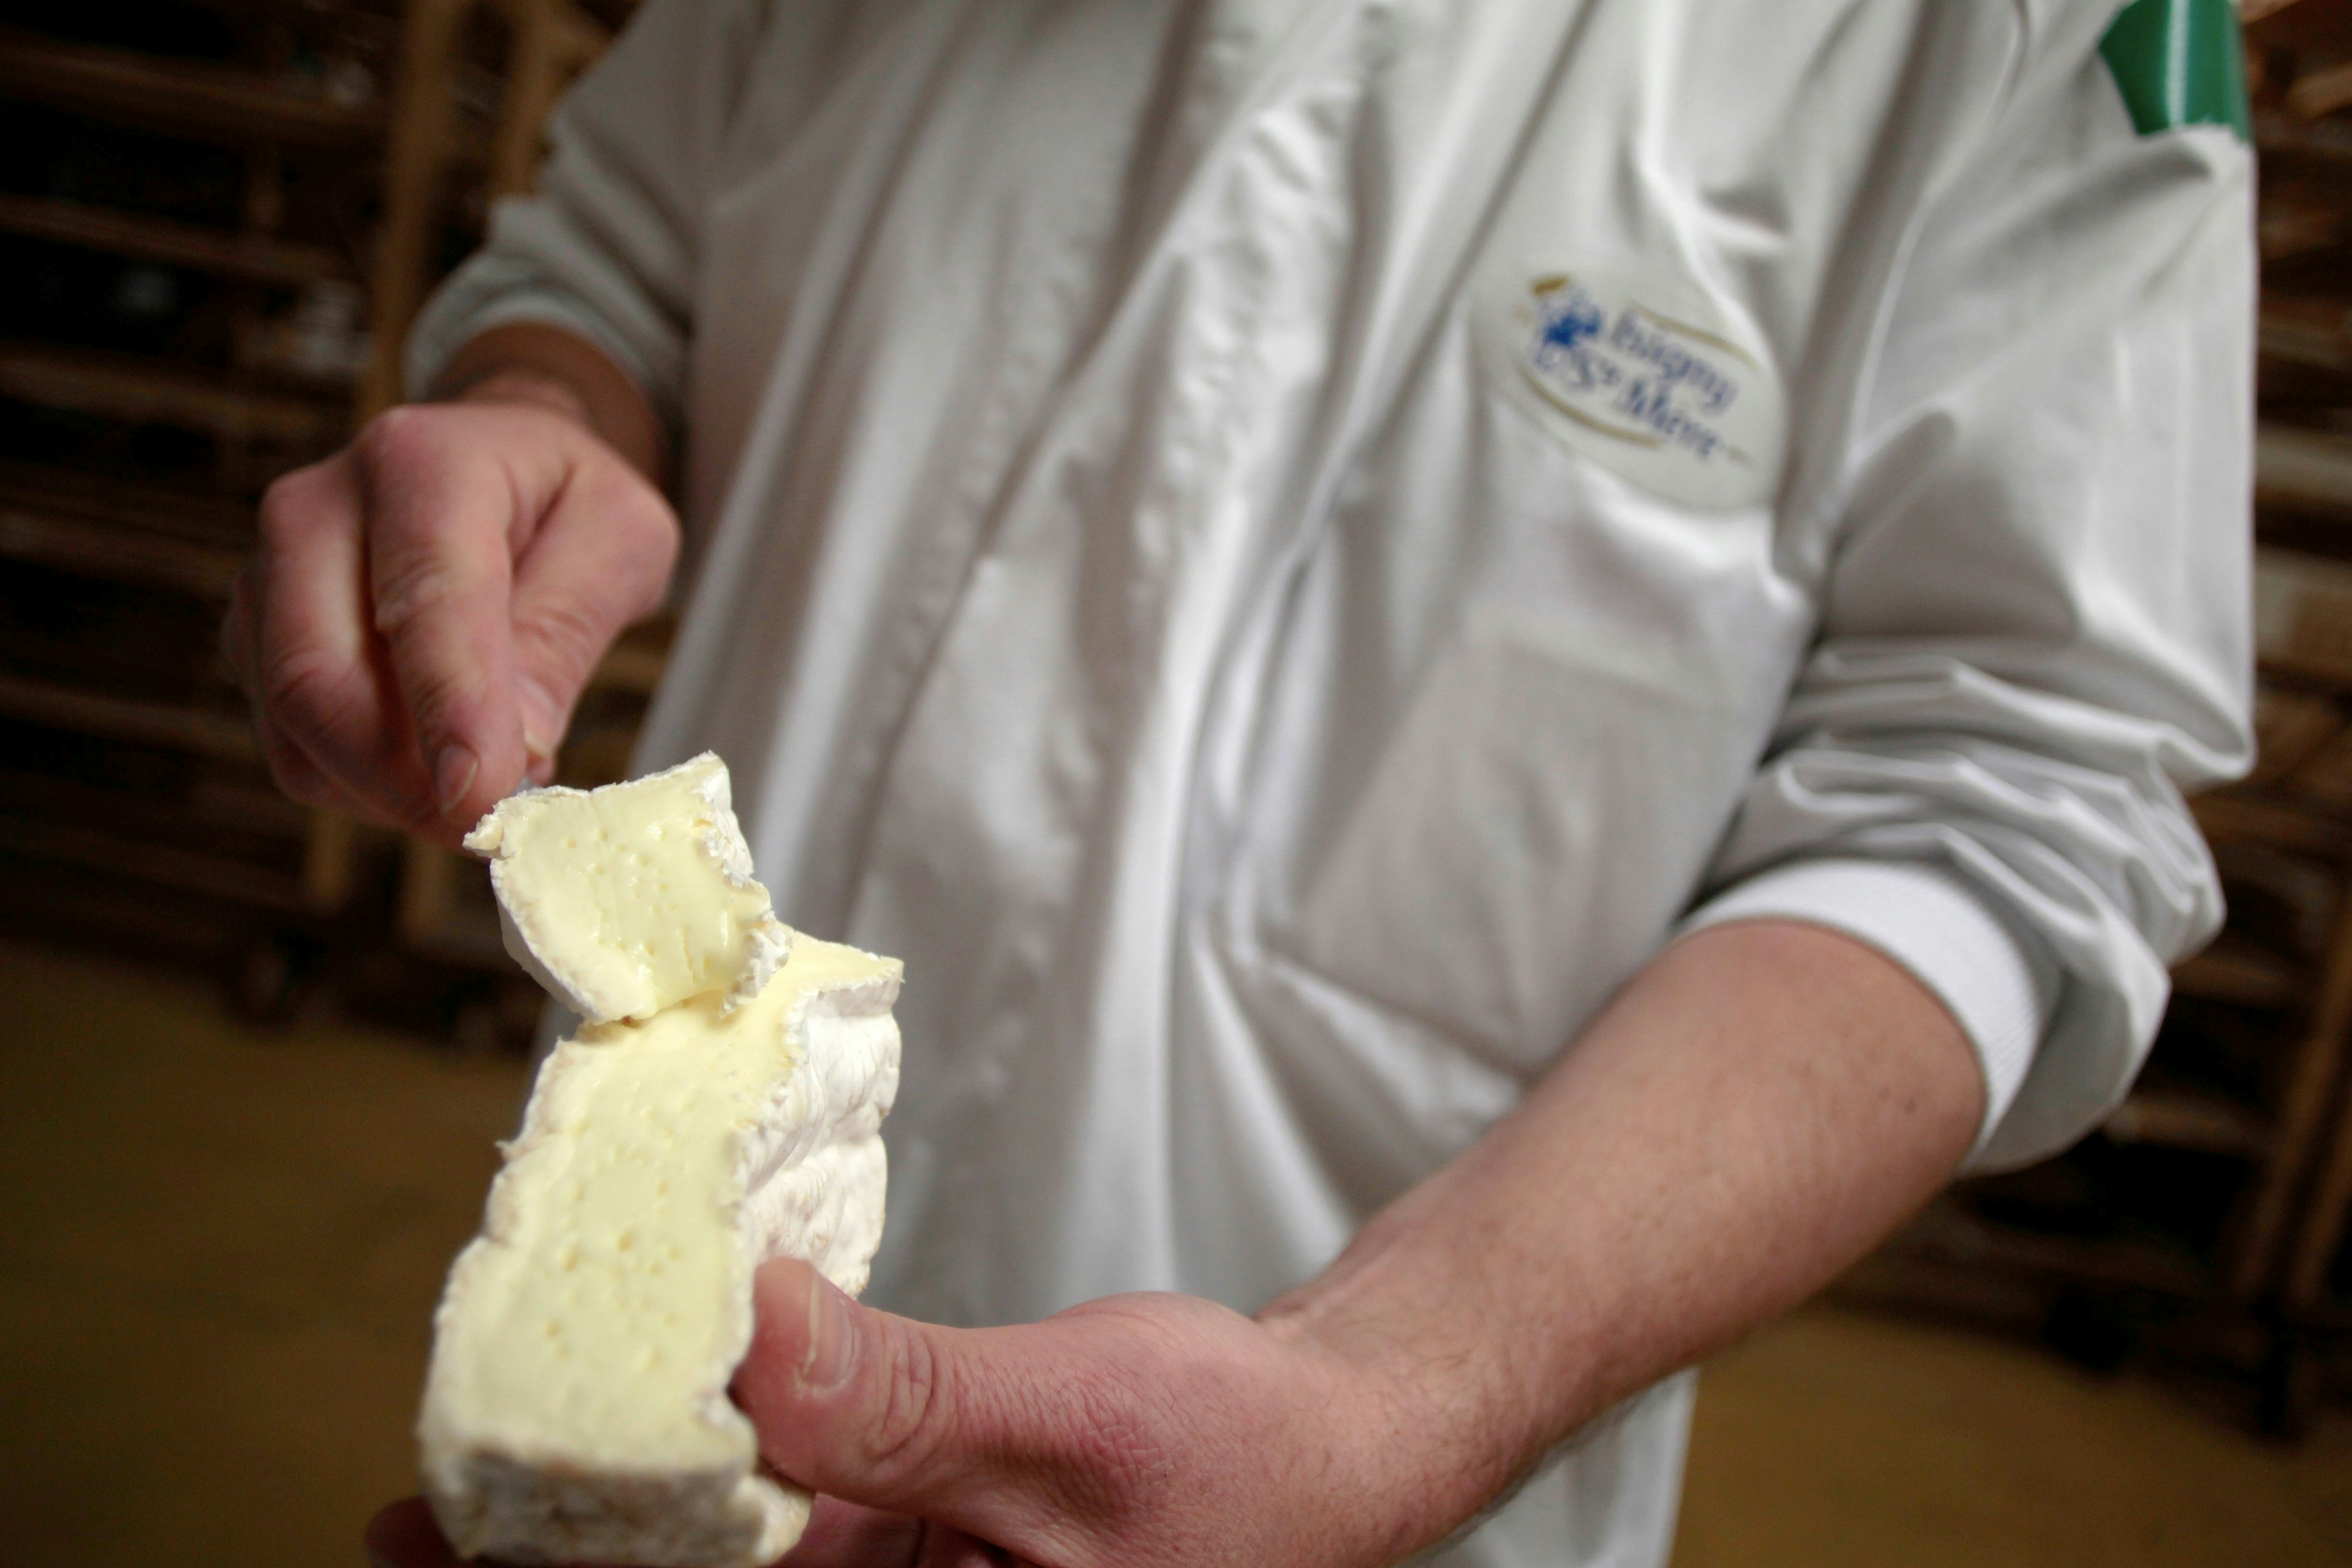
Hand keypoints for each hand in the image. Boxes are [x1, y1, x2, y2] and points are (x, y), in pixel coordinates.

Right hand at [223, 389, 677, 843]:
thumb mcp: (620, 541)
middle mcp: (315, 510)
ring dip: (388, 791)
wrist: (502, 464)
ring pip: (298, 729)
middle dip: (405, 779)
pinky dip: (364, 787)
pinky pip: (294, 748)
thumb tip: (518, 749)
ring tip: (481, 785)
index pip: (421, 602)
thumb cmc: (565, 503)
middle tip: (493, 823)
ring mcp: (268, 578)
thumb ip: (567, 632)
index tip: (482, 797)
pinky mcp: (256, 641)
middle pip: (319, 679)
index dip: (448, 711)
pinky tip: (434, 768)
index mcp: (419, 463)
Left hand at [365, 1258, 1471, 1567]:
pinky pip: (782, 1511)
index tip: (435, 1553)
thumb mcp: (1069, 1422)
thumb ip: (904, 1397)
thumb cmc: (1238, 1454)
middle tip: (418, 1515)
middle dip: (570, 1562)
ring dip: (628, 1506)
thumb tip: (741, 1331)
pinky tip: (656, 1397)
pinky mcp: (902, 1538)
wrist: (1332, 1428)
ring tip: (494, 1450)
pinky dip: (717, 1455)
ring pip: (725, 1562)